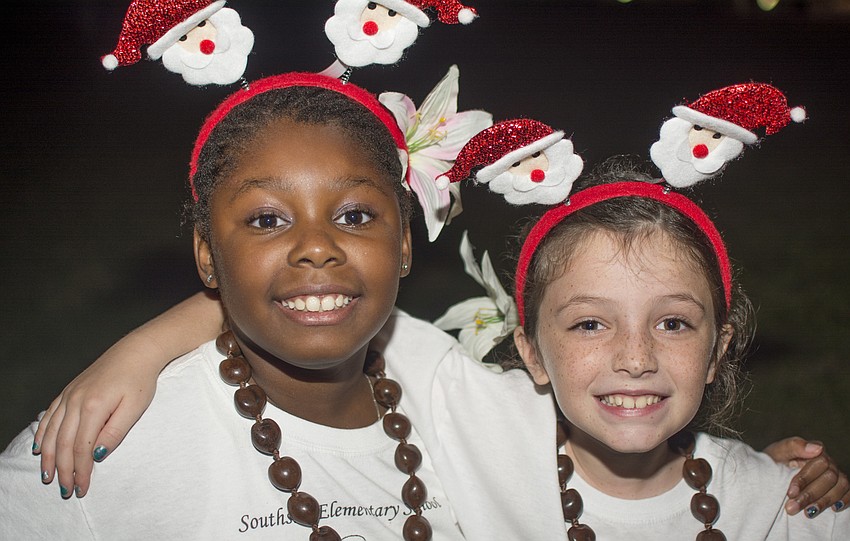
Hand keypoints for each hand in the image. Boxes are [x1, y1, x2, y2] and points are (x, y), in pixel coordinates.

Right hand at [32, 291, 226, 497]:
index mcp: (93, 407)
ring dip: (48, 457)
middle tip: (65, 490)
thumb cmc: (140, 379)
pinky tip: (39, 448)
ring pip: (51, 432)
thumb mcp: (134, 408)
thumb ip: (114, 433)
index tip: (82, 488)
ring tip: (48, 476)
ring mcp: (69, 395)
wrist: (136, 351)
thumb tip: (97, 455)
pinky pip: (49, 416)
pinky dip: (42, 434)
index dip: (80, 471)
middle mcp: (75, 401)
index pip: (82, 449)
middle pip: (62, 444)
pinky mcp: (69, 391)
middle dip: (63, 470)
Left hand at [763, 436, 849, 516]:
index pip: (818, 464)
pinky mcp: (839, 487)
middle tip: (792, 508)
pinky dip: (844, 501)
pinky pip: (849, 493)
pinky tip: (833, 509)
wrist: (771, 473)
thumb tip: (818, 448)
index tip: (790, 493)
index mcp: (813, 451)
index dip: (804, 479)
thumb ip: (794, 446)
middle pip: (829, 478)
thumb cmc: (774, 461)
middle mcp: (828, 462)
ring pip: (840, 486)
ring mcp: (836, 474)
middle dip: (810, 495)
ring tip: (807, 513)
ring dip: (824, 502)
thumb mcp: (777, 452)